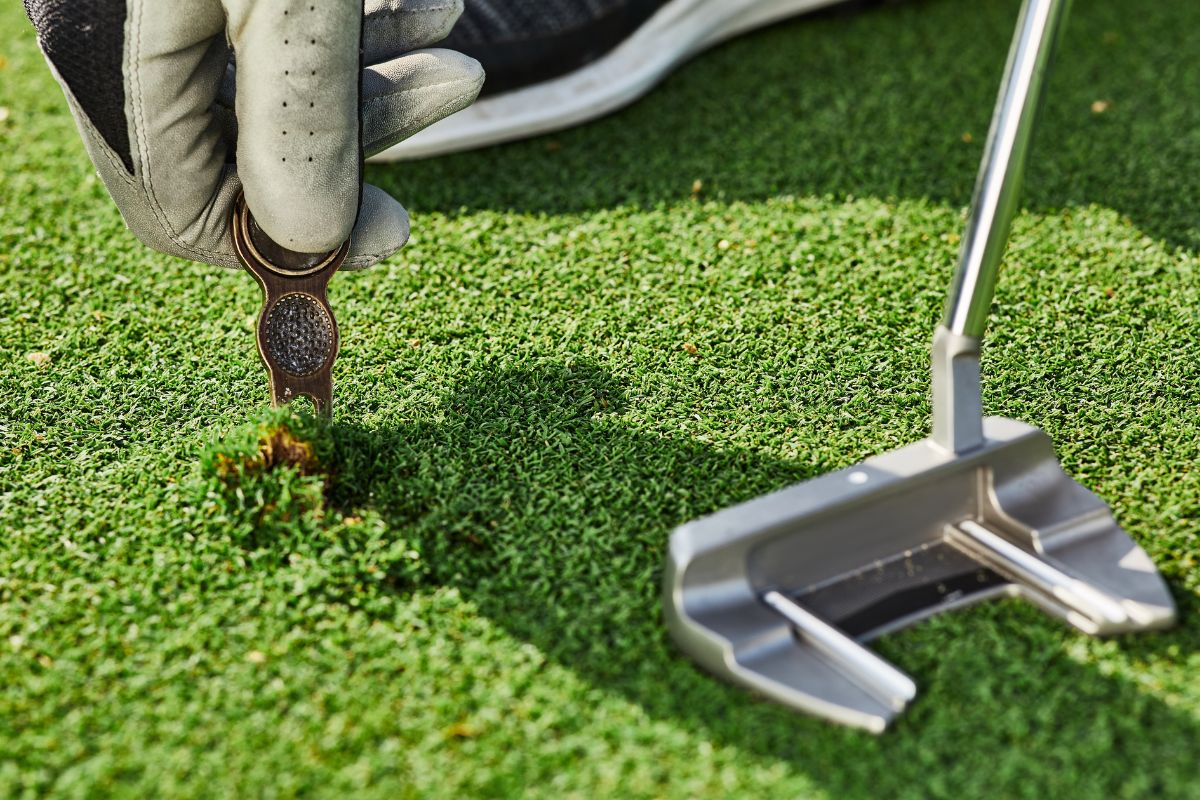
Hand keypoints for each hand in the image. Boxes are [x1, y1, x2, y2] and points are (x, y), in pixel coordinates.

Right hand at [24, 0, 482, 267]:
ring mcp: (159, 10)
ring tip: (456, 53)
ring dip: (373, 76)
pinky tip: (424, 9)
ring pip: (271, 81)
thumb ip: (301, 123)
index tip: (390, 234)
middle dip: (365, 134)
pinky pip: (271, 28)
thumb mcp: (288, 2)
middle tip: (456, 98)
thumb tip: (323, 241)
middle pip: (246, 145)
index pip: (188, 214)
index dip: (296, 242)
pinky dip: (347, 29)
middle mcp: (123, 47)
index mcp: (116, 70)